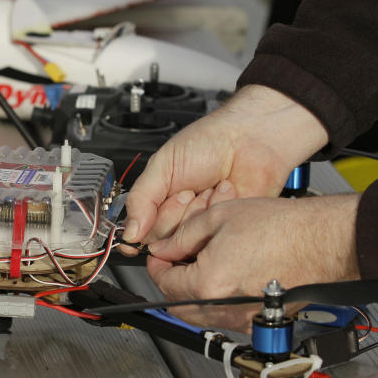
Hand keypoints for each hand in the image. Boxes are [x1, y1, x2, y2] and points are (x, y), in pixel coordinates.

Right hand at [121, 85, 327, 248]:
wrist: (249, 136)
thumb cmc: (208, 143)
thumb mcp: (163, 165)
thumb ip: (141, 199)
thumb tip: (128, 232)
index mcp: (159, 203)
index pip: (141, 234)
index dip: (141, 234)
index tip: (143, 228)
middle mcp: (181, 218)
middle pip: (164, 241)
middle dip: (175, 214)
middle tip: (187, 191)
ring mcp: (204, 224)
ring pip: (189, 240)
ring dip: (198, 212)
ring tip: (208, 188)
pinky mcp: (228, 228)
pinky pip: (215, 234)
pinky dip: (218, 210)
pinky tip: (224, 191)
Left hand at [145, 194, 360, 330]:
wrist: (323, 242)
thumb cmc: (282, 228)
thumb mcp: (218, 217)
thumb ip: (182, 237)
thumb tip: (164, 248)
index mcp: (207, 284)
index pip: (163, 282)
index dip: (156, 265)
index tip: (159, 254)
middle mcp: (222, 310)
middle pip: (176, 306)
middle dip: (170, 283)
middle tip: (174, 262)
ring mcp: (241, 320)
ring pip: (198, 316)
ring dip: (190, 295)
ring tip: (199, 267)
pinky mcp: (257, 322)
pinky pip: (222, 319)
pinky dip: (212, 303)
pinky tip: (222, 278)